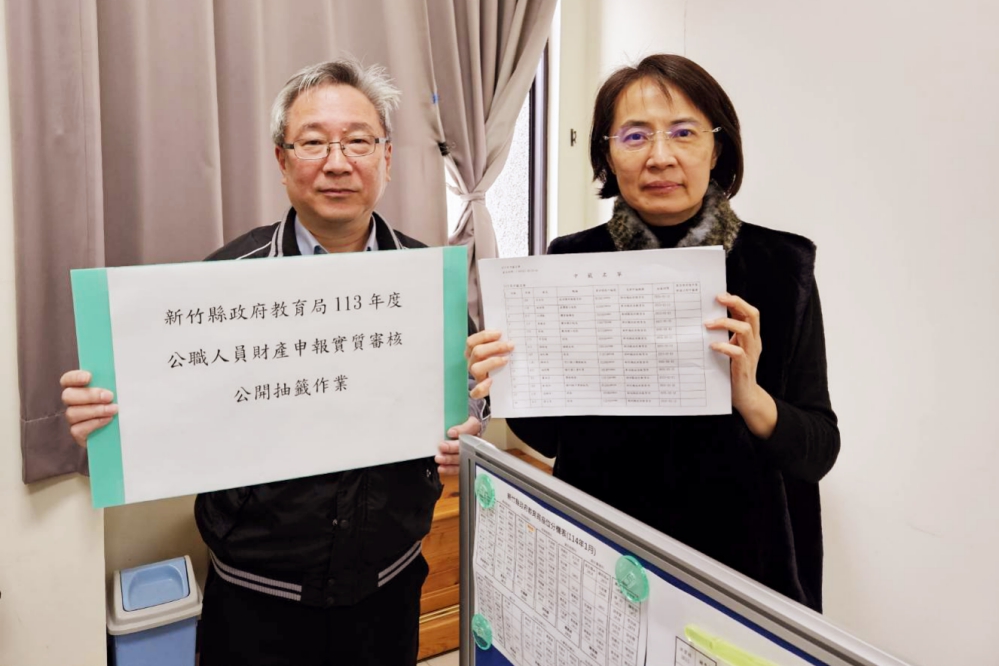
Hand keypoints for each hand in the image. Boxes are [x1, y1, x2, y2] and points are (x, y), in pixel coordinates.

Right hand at [60, 370, 117, 447]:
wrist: (122, 430)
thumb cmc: (119, 404)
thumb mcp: (117, 392)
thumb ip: (112, 384)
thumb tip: (119, 376)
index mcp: (78, 388)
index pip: (67, 380)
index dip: (75, 377)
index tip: (89, 377)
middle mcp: (72, 403)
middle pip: (68, 396)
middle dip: (89, 395)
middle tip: (109, 396)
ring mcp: (73, 419)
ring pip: (72, 413)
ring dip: (95, 410)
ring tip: (113, 409)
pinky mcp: (78, 433)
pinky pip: (78, 429)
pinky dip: (94, 423)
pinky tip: (108, 420)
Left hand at [436, 416, 480, 475]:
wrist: (460, 423)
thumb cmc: (458, 419)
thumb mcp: (457, 414)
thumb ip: (453, 416)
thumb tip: (448, 424)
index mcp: (474, 425)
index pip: (472, 426)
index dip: (461, 430)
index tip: (450, 432)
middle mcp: (473, 439)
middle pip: (467, 444)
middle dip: (453, 447)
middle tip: (442, 446)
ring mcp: (469, 450)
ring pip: (463, 457)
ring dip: (450, 459)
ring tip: (439, 458)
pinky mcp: (462, 460)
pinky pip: (459, 467)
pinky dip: (449, 469)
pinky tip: (442, 468)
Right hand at [466, 330, 513, 399]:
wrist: (501, 383)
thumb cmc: (499, 363)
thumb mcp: (496, 351)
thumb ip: (499, 343)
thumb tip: (510, 335)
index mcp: (473, 352)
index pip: (471, 341)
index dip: (484, 336)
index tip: (500, 333)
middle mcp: (472, 363)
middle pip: (477, 352)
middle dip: (495, 347)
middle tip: (510, 345)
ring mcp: (475, 377)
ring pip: (476, 368)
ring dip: (492, 362)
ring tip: (506, 360)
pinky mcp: (480, 391)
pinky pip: (475, 392)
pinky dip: (482, 387)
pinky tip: (491, 381)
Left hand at [706, 293, 776, 438]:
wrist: (745, 396)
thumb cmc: (733, 371)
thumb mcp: (731, 349)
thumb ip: (725, 336)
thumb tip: (706, 320)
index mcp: (752, 337)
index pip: (749, 312)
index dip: (737, 302)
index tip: (720, 295)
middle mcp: (754, 342)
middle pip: (752, 315)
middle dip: (736, 303)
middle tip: (719, 299)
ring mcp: (751, 354)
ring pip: (745, 330)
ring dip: (726, 323)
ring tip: (708, 325)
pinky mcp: (744, 366)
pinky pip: (737, 351)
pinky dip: (724, 346)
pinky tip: (712, 346)